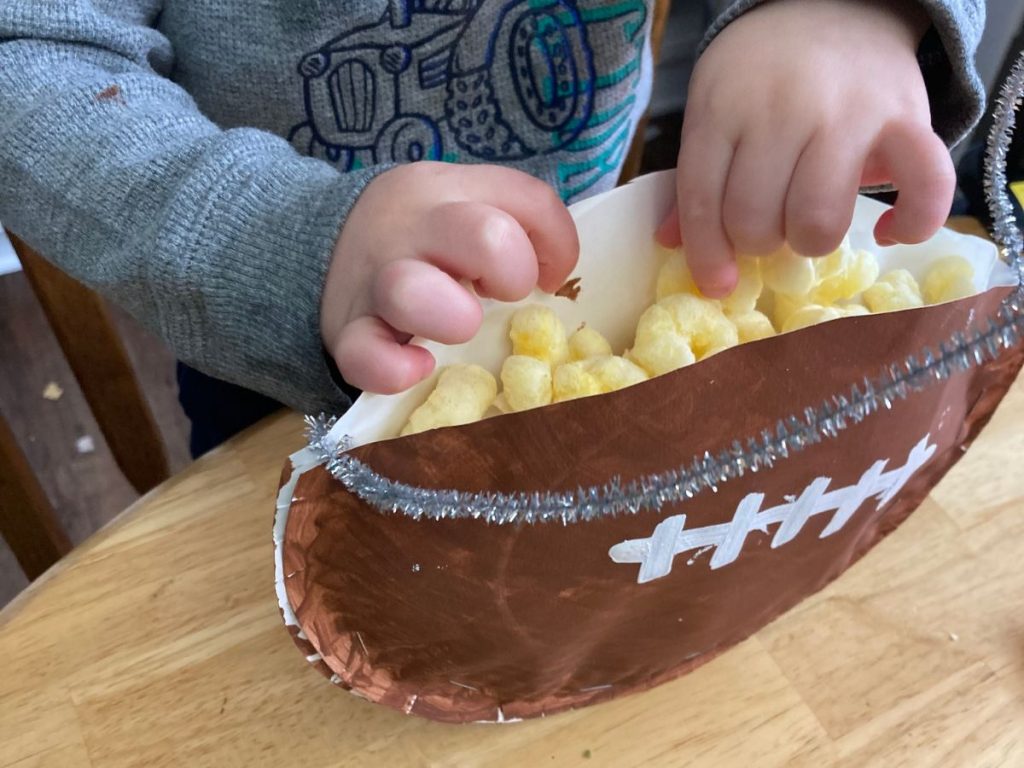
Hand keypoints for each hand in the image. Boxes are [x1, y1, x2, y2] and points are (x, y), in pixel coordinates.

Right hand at [321, 162, 578, 393]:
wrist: (316, 243)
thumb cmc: (417, 236)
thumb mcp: (462, 204)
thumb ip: (519, 221)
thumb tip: (556, 275)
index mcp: (450, 190)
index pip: (529, 201)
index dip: (556, 247)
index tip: (544, 278)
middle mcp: (412, 226)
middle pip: (486, 237)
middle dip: (511, 275)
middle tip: (496, 294)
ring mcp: (376, 279)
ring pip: (414, 293)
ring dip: (453, 318)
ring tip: (456, 327)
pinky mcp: (346, 330)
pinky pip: (365, 355)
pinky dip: (395, 369)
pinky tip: (416, 366)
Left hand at [657, 0, 952, 297]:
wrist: (836, 5)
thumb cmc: (764, 73)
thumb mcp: (714, 110)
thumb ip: (696, 177)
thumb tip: (672, 245)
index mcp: (724, 109)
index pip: (704, 201)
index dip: (708, 254)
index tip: (717, 285)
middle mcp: (784, 111)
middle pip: (757, 219)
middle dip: (758, 241)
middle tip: (768, 226)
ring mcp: (849, 114)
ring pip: (819, 220)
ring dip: (810, 240)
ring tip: (809, 222)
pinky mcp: (909, 119)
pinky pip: (924, 189)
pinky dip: (912, 223)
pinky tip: (887, 234)